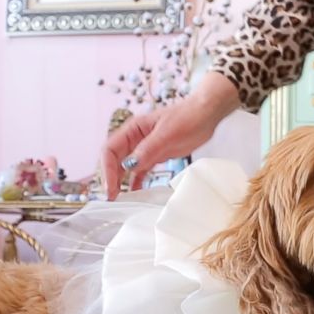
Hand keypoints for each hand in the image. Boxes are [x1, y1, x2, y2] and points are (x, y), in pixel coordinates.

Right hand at [101, 72, 239, 198]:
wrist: (206, 115)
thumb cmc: (187, 117)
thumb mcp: (167, 134)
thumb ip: (148, 149)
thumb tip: (129, 165)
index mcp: (133, 129)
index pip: (110, 150)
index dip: (107, 169)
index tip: (111, 187)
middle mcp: (135, 139)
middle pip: (115, 160)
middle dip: (111, 178)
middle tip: (112, 197)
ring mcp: (146, 148)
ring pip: (126, 167)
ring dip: (121, 182)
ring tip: (120, 198)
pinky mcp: (157, 156)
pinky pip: (141, 171)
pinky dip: (137, 181)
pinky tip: (135, 192)